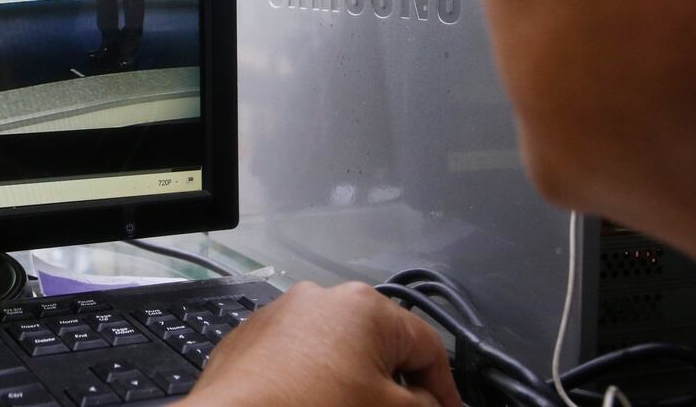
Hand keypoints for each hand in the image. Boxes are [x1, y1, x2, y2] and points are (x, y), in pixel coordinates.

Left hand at [182, 282, 461, 406]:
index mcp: (364, 306)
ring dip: (354, 380)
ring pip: (337, 350)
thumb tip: (431, 401)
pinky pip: (298, 358)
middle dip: (395, 383)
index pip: (428, 346)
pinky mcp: (250, 339)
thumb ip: (425, 404)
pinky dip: (313, 380)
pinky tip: (313, 403)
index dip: (445, 388)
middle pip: (380, 344)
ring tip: (351, 405)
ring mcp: (280, 315)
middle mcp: (320, 298)